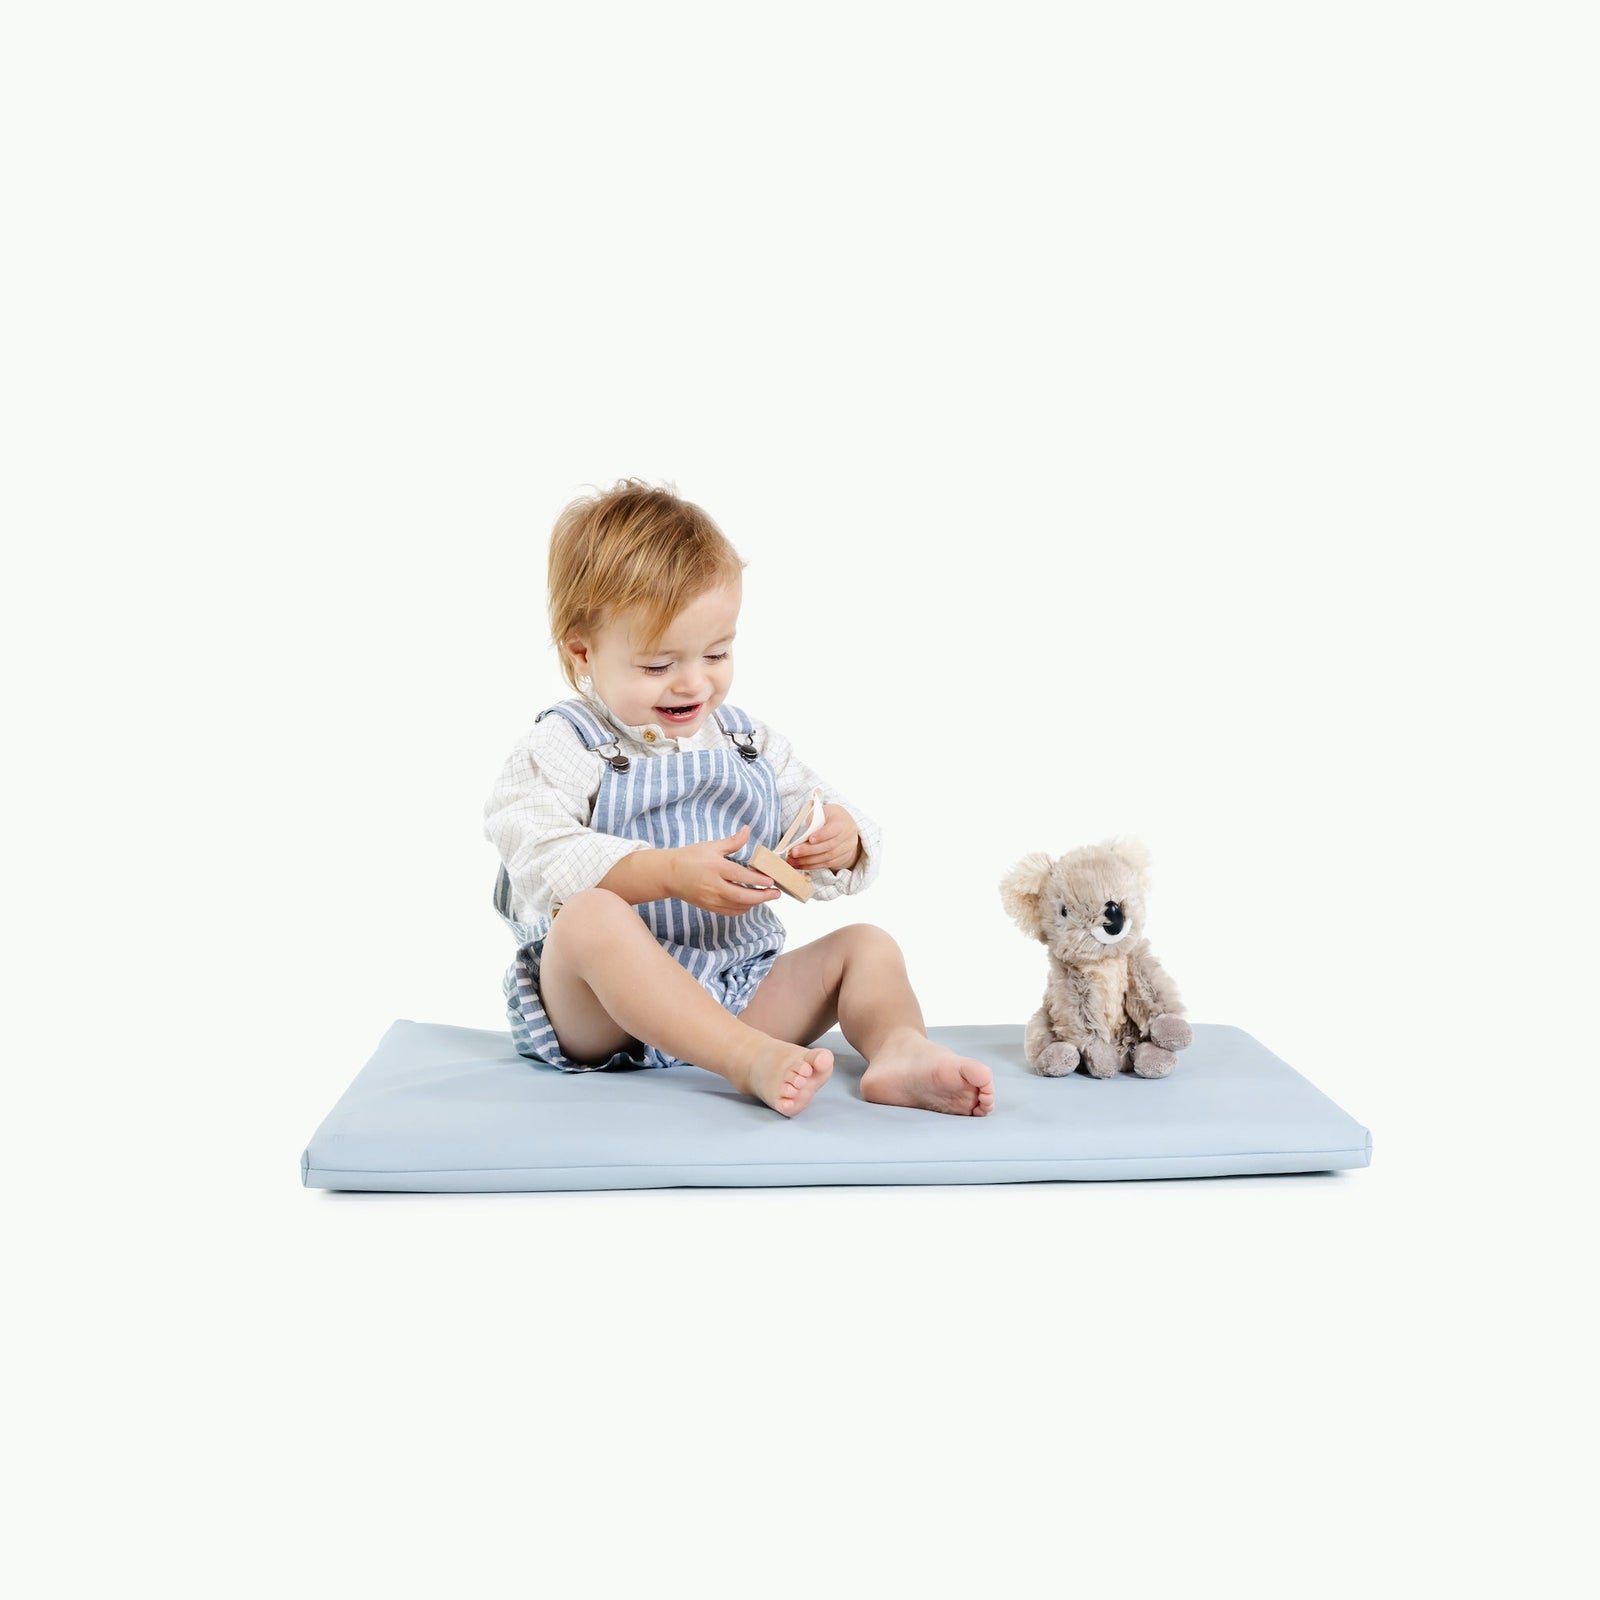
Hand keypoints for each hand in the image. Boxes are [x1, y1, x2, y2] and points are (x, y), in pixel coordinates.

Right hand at [666, 824, 781, 914]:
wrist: (669, 874)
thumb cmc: (690, 858)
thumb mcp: (711, 846)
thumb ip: (732, 842)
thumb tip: (747, 830)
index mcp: (715, 867)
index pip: (740, 876)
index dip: (757, 880)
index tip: (771, 881)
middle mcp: (713, 885)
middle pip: (741, 896)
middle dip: (762, 896)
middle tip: (776, 893)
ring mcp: (710, 898)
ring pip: (737, 906)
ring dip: (754, 903)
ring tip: (766, 896)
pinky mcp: (709, 906)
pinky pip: (730, 911)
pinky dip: (742, 908)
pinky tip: (750, 902)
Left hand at [783, 804, 860, 873]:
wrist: (845, 825)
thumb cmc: (829, 818)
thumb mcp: (823, 813)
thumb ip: (814, 823)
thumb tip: (800, 838)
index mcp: (842, 822)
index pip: (833, 830)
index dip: (821, 835)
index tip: (809, 839)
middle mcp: (847, 836)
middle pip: (829, 846)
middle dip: (809, 851)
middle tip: (794, 852)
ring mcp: (846, 849)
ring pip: (827, 858)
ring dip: (808, 861)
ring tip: (793, 861)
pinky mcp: (842, 859)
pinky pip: (826, 865)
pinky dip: (811, 866)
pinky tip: (800, 865)